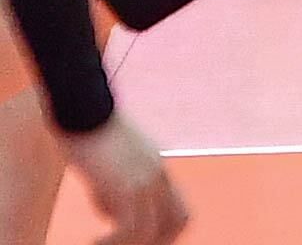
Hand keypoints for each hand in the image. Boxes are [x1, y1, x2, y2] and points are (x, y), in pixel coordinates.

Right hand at [61, 112, 187, 244]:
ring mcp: (146, 179)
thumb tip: (113, 214)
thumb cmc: (88, 132)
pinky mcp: (127, 184)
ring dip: (127, 244)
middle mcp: (159, 175)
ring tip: (99, 244)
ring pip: (153, 230)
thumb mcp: (110, 164)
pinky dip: (115, 241)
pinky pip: (133, 227)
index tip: (140, 239)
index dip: (165, 232)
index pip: (180, 210)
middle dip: (156, 241)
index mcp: (158, 169)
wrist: (83, 108)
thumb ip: (117, 188)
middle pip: (179, 221)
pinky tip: (94, 241)